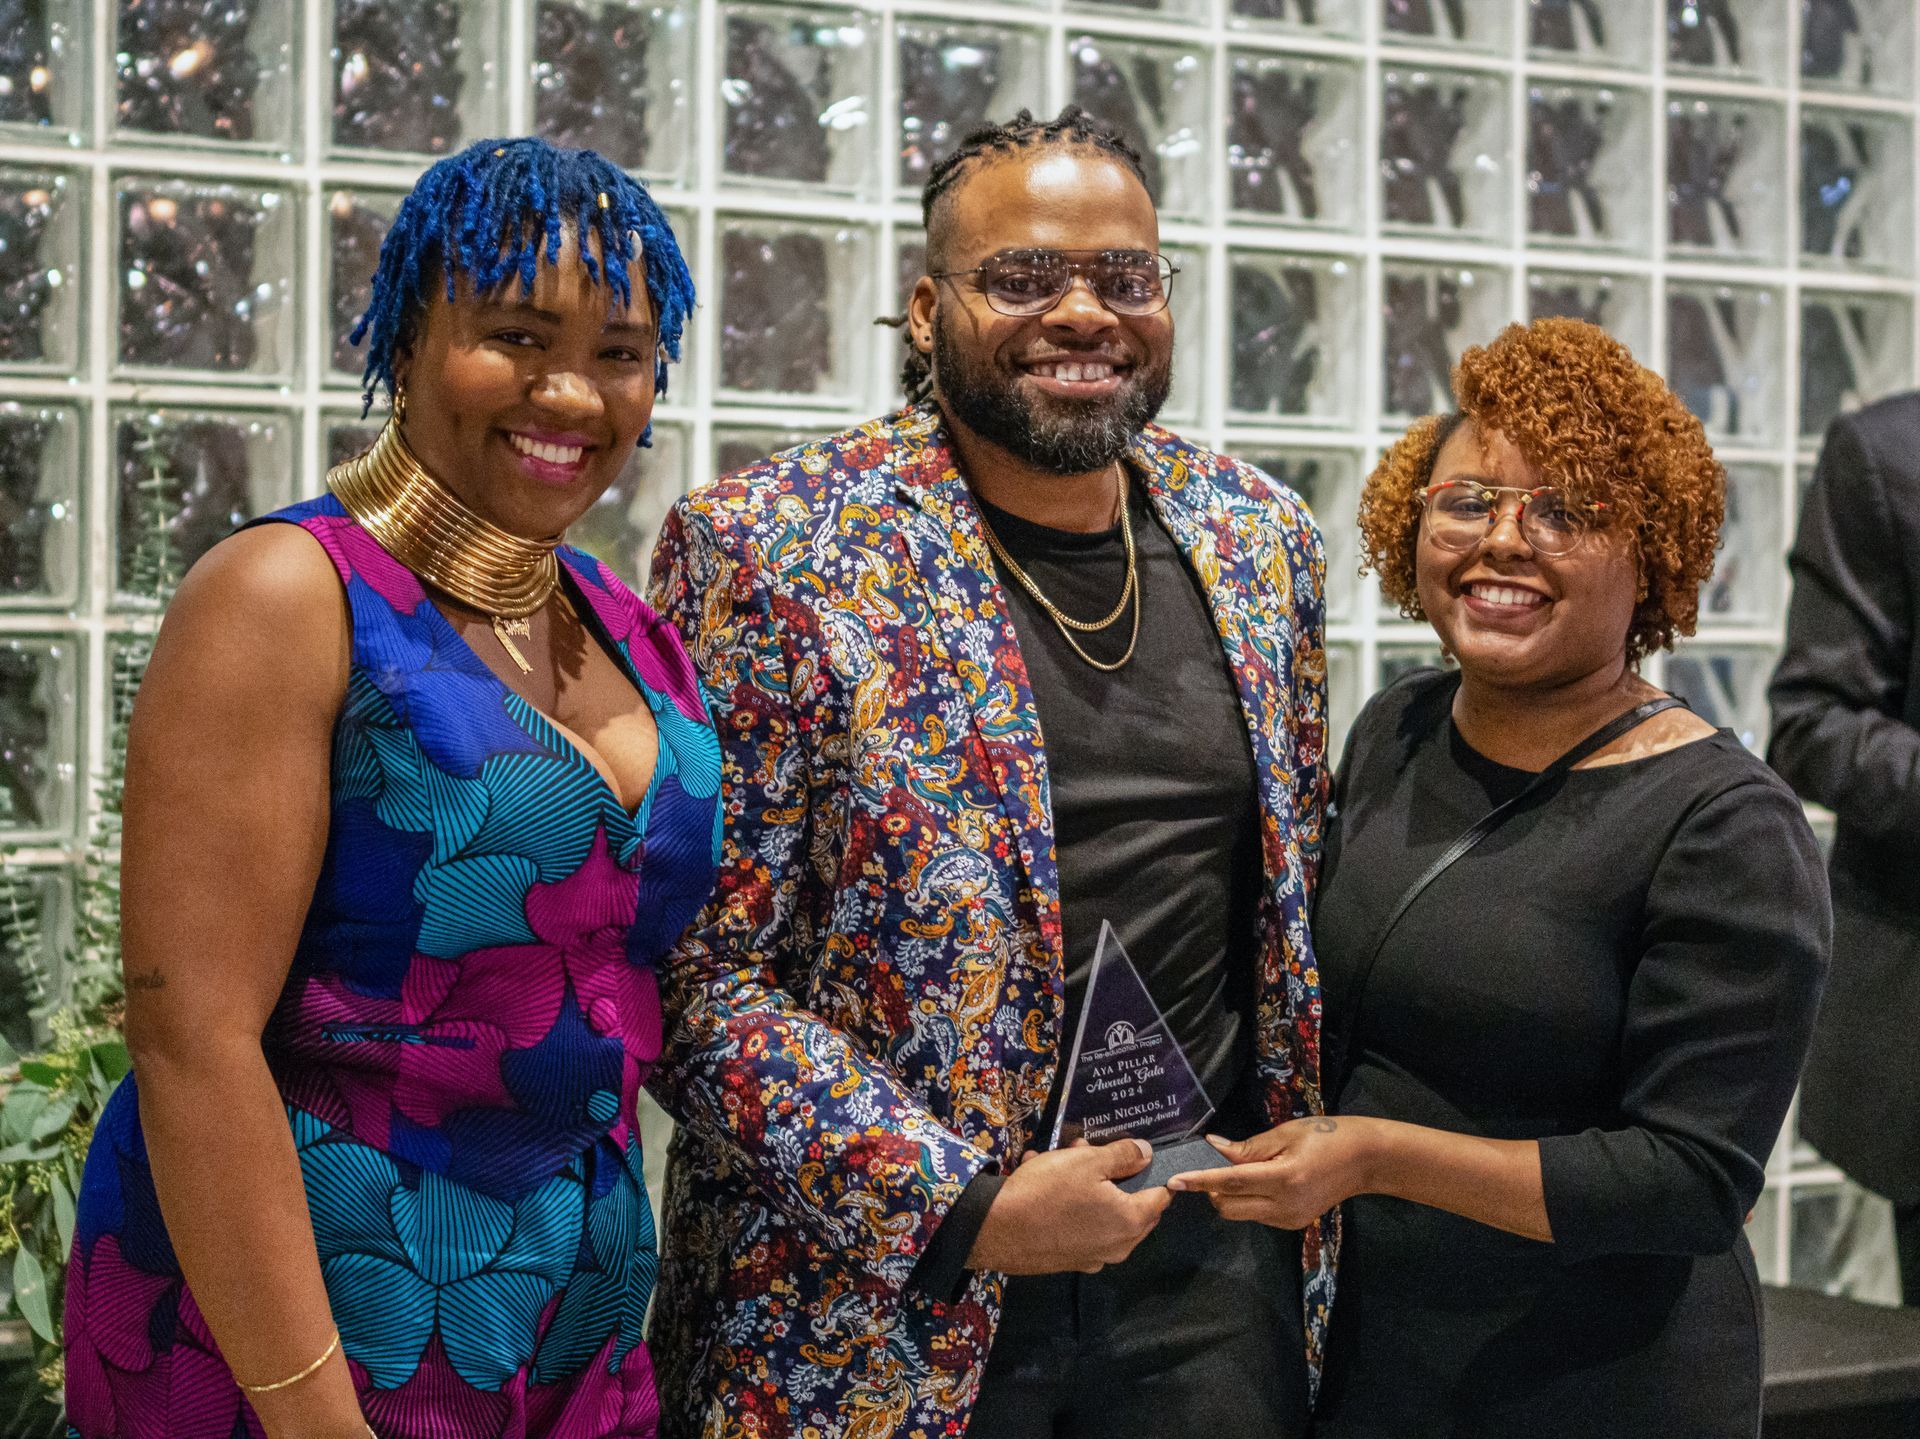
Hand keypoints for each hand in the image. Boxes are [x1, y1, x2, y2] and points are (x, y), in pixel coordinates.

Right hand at [966, 1138, 1170, 1274]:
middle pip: (1130, 1205)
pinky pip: (1081, 1228)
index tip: (1135, 1156)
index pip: (1161, 1196)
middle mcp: (1118, 1246)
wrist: (997, 1230)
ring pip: (1101, 1213)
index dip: (1152, 1173)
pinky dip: (1070, 1207)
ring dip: (1086, 1187)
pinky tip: (1043, 1186)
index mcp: (1131, 1221)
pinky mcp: (1069, 1261)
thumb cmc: (1048, 1192)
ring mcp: (1093, 1257)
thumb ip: (1123, 1155)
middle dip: (1112, 1176)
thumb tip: (1147, 1153)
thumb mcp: (1087, 1161)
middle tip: (1086, 1152)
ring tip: (1055, 1161)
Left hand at [1166, 1117, 1376, 1228]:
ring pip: (1239, 1213)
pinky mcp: (1292, 1224)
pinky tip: (1260, 1181)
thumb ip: (1248, 1147)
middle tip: (1216, 1165)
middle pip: (1228, 1206)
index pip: (1230, 1183)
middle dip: (1212, 1189)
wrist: (1366, 1160)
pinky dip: (1247, 1200)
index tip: (1175, 1180)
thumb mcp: (1286, 1133)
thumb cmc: (1327, 1136)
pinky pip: (1256, 1215)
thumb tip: (1213, 1148)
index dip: (1200, 1181)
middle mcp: (1284, 1206)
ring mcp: (1289, 1219)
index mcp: (1283, 1178)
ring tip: (1244, 1170)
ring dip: (1229, 1195)